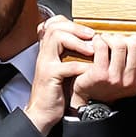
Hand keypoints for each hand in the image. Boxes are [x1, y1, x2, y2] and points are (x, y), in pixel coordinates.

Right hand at [26, 16, 97, 134]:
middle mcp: (44, 54)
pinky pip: (64, 66)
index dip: (71, 23)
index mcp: (48, 51)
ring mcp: (45, 64)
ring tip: (91, 50)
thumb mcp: (64, 69)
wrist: (42, 112)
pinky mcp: (49, 77)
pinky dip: (79, 66)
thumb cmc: (56, 91)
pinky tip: (88, 70)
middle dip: (77, 28)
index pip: (53, 24)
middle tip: (92, 36)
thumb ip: (72, 56)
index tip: (88, 32)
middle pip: (55, 27)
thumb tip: (93, 44)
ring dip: (77, 42)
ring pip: (56, 38)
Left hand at [71, 32, 135, 105]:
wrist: (89, 99)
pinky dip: (99, 40)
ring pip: (119, 44)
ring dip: (111, 38)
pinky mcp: (99, 73)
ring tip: (106, 41)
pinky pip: (102, 47)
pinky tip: (97, 43)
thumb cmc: (113, 88)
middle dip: (127, 38)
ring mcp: (115, 78)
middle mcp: (131, 80)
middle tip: (118, 40)